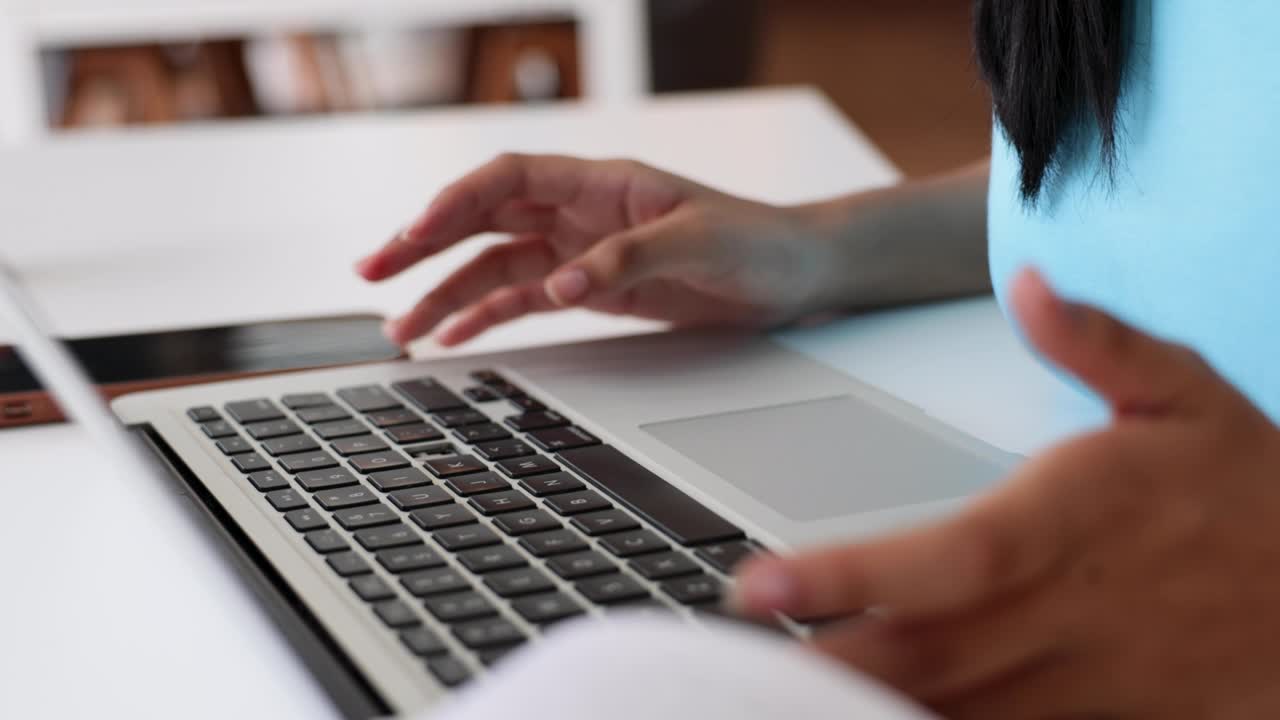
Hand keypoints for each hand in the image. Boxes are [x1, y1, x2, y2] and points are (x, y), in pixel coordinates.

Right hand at [357, 153, 840, 344]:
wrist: (796, 275)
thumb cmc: (757, 240)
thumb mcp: (696, 243)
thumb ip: (625, 261)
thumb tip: (560, 285)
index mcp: (601, 183)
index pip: (508, 178)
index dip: (456, 202)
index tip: (415, 232)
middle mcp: (581, 213)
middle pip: (485, 221)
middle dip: (425, 245)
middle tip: (373, 274)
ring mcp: (582, 253)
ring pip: (497, 268)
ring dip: (448, 294)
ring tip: (404, 327)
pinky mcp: (594, 291)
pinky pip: (527, 300)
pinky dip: (489, 318)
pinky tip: (457, 338)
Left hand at [734, 269, 1279, 718]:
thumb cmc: (1248, 484)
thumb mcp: (1186, 390)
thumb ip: (1099, 340)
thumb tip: (1030, 282)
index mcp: (1069, 521)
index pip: (943, 559)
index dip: (849, 577)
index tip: (759, 584)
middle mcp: (1063, 608)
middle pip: (923, 652)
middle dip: (818, 663)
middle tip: (722, 661)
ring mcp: (1079, 675)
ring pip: (951, 708)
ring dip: (859, 708)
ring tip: (765, 696)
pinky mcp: (1096, 714)